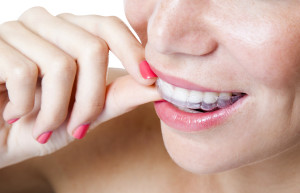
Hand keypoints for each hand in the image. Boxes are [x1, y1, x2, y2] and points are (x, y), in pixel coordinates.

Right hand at [0, 7, 159, 167]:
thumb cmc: (40, 124)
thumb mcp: (85, 114)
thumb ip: (119, 97)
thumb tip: (160, 88)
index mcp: (70, 34)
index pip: (109, 26)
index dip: (133, 51)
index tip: (150, 80)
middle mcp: (46, 25)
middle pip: (92, 47)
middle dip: (91, 99)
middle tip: (79, 127)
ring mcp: (17, 30)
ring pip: (61, 64)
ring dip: (57, 111)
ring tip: (44, 126)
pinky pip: (25, 72)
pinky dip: (26, 107)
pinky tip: (15, 114)